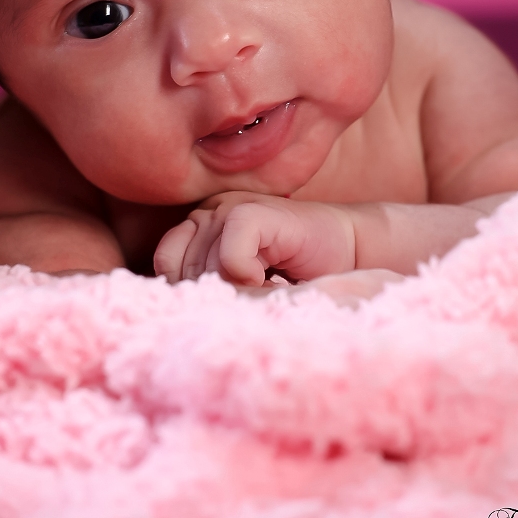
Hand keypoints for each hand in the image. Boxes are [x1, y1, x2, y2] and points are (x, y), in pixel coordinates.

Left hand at [154, 191, 355, 286]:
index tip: (229, 298)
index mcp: (201, 225)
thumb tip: (174, 311)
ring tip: (266, 288)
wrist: (350, 249)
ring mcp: (231, 206)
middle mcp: (210, 210)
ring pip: (207, 267)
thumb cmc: (296, 272)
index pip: (166, 262)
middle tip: (254, 295)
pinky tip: (271, 280)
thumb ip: (209, 284)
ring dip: (238, 290)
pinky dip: (247, 276)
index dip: (193, 289)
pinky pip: (231, 254)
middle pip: (186, 269)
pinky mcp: (255, 211)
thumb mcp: (242, 283)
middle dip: (219, 295)